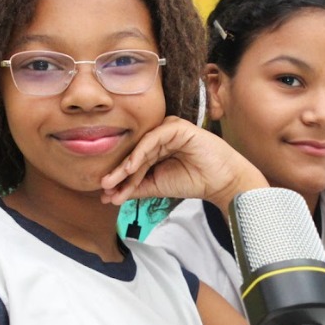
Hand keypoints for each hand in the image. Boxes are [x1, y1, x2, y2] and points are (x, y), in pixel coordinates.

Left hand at [101, 117, 266, 213]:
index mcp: (156, 149)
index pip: (133, 163)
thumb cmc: (194, 181)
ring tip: (113, 180)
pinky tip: (130, 167)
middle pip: (134, 155)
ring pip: (141, 147)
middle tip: (103, 187)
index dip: (119, 179)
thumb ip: (136, 188)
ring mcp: (168, 130)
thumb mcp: (158, 187)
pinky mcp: (177, 127)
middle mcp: (160, 137)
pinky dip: (140, 152)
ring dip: (127, 165)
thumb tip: (109, 197)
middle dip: (118, 173)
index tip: (105, 196)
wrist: (221, 182)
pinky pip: (153, 138)